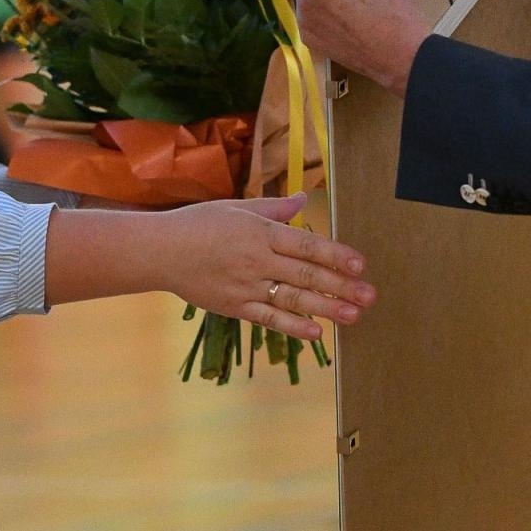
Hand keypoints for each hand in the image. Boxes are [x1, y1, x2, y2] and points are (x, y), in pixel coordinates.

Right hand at [159, 194, 374, 341]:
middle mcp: (257, 260)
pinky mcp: (235, 307)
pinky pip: (268, 318)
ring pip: (292, 299)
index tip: (361, 264)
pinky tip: (316, 331)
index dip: (336, 254)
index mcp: (260, 232)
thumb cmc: (199, 224)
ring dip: (326, 307)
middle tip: (370, 295)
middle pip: (306, 274)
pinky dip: (292, 326)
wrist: (160, 252)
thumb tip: (304, 200)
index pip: (306, 245)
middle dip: (341, 285)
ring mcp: (246, 286)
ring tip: (353, 315)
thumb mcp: (237, 208)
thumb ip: (274, 208)